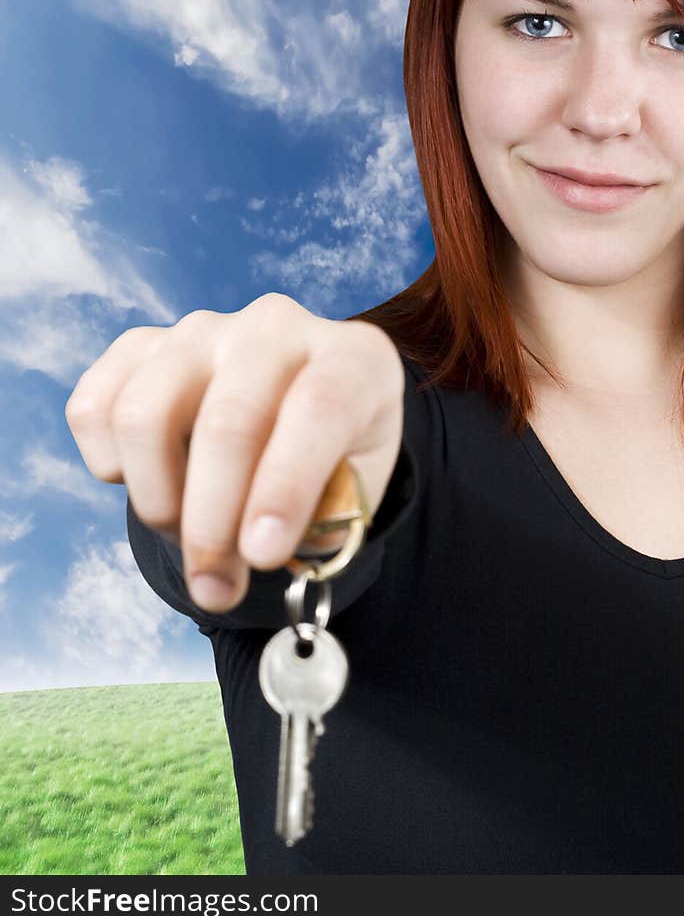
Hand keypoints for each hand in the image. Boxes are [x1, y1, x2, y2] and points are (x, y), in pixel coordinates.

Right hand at [65, 294, 404, 612]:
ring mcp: (203, 330)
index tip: (263, 556)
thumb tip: (258, 550)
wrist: (291, 410)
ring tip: (187, 535)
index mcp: (353, 355)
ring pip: (146, 415)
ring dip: (158, 502)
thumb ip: (325, 520)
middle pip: (228, 421)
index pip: (320, 407)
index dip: (286, 487)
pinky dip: (110, 466)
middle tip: (215, 589)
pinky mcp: (141, 345)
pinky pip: (95, 407)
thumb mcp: (355, 490)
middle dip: (213, 524)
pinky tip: (152, 484)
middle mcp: (277, 327)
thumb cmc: (332, 458)